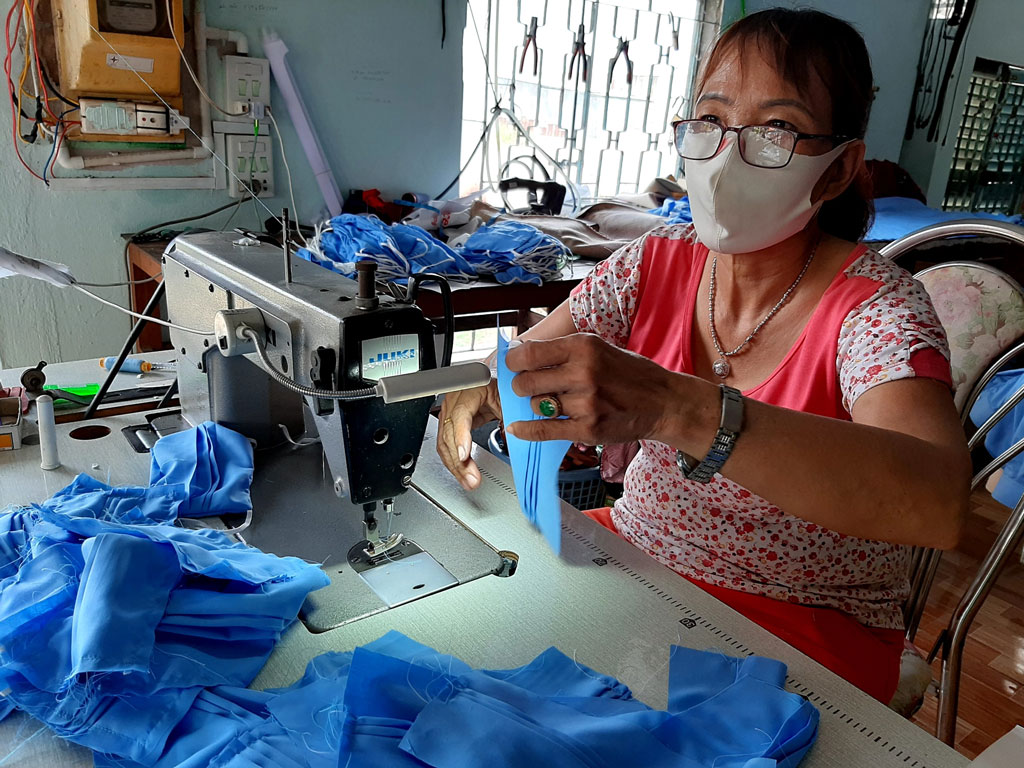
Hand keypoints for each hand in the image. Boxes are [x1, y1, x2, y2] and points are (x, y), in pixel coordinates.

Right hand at [436, 378, 502, 489]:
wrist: (488, 382)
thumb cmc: (497, 387)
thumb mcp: (507, 399)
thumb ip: (510, 418)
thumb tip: (513, 438)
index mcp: (469, 390)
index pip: (460, 416)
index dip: (460, 437)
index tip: (463, 455)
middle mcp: (454, 401)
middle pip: (449, 434)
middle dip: (459, 461)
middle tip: (471, 478)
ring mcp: (448, 412)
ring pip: (444, 443)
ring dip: (455, 465)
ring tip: (468, 481)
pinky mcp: (448, 424)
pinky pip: (445, 445)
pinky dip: (453, 461)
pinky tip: (462, 472)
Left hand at [505, 334, 688, 443]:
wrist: (664, 402)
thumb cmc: (631, 374)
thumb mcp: (599, 348)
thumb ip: (564, 352)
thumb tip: (522, 355)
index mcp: (584, 347)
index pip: (529, 352)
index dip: (513, 361)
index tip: (511, 365)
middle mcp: (584, 372)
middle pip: (527, 382)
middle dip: (521, 386)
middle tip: (526, 387)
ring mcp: (586, 403)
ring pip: (537, 406)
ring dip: (538, 406)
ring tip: (554, 403)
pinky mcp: (589, 428)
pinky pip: (545, 430)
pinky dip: (527, 430)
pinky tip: (518, 428)